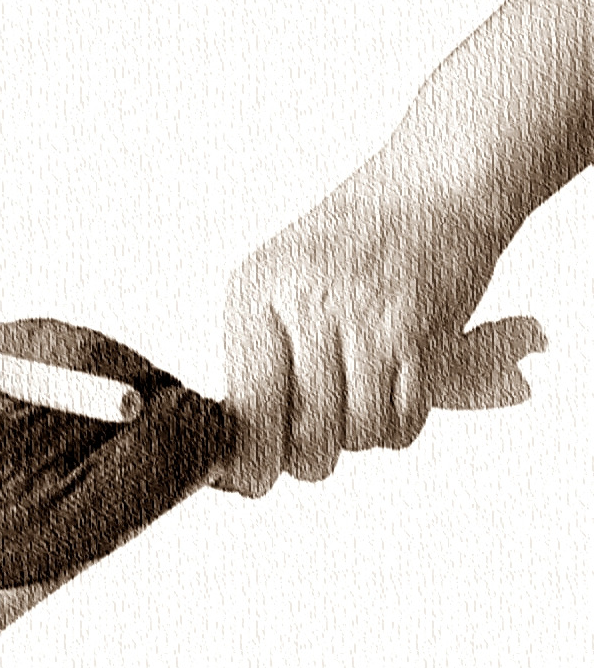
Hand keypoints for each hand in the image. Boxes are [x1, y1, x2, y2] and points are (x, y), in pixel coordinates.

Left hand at [217, 183, 547, 497]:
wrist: (432, 185)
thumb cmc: (348, 239)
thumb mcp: (276, 278)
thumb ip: (254, 353)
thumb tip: (235, 445)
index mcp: (254, 292)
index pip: (245, 407)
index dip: (247, 462)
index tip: (248, 482)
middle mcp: (305, 306)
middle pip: (303, 434)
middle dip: (306, 459)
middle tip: (308, 451)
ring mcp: (367, 320)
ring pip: (357, 435)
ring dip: (358, 437)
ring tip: (355, 402)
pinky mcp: (422, 335)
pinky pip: (404, 423)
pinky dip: (397, 427)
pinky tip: (390, 396)